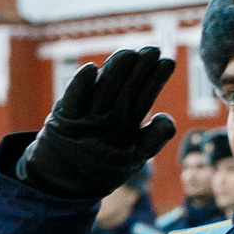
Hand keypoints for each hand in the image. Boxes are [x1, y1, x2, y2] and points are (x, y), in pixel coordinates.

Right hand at [14, 46, 178, 200]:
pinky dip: (80, 85)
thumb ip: (152, 140)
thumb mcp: (133, 157)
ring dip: (114, 70)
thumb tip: (168, 121)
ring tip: (128, 53)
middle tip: (152, 49)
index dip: (156, 77)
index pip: (144, 93)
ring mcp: (87, 111)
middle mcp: (108, 110)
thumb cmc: (102, 168)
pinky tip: (90, 70)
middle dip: (138, 68)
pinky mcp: (65, 117)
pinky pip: (74, 99)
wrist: (66, 184)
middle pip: (125, 85)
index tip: (168, 61)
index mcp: (127, 117)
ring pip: (102, 87)